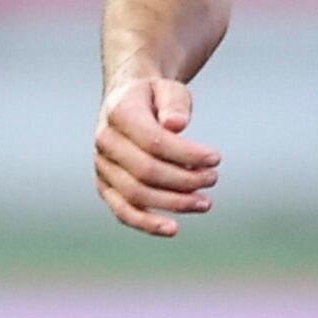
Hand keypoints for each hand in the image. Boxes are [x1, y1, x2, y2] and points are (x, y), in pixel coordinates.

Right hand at [93, 72, 219, 237]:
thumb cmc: (153, 97)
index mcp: (118, 113)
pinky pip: (123, 211)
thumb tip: (176, 125)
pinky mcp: (106, 186)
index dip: (187, 154)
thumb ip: (174, 103)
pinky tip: (173, 229)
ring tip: (205, 203)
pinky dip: (147, 223)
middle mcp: (105, 141)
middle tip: (213, 178)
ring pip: (135, 195)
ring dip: (174, 203)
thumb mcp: (168, 88)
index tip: (215, 158)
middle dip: (185, 180)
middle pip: (145, 171)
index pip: (153, 141)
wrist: (127, 102)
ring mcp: (102, 166)